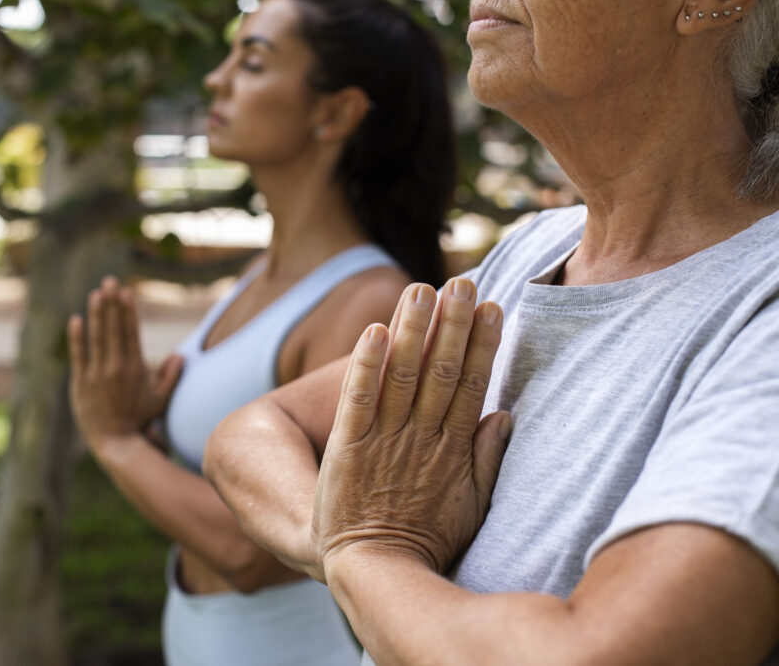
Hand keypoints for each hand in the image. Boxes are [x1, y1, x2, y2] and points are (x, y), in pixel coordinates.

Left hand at [67, 276, 182, 457]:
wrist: (115, 441)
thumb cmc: (139, 418)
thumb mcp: (161, 399)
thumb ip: (171, 376)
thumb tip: (180, 356)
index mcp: (135, 368)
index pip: (131, 333)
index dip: (128, 311)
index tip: (126, 292)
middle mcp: (116, 368)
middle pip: (114, 329)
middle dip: (112, 304)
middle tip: (110, 281)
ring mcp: (96, 374)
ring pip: (96, 338)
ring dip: (96, 314)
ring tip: (96, 294)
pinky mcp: (80, 383)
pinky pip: (78, 355)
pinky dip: (77, 338)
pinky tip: (76, 320)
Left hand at [313, 278, 509, 581]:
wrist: (374, 570)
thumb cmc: (427, 538)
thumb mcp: (472, 506)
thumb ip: (489, 460)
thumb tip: (505, 414)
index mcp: (453, 450)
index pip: (471, 386)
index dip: (481, 345)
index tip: (492, 308)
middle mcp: (421, 439)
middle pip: (441, 372)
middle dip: (452, 325)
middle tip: (461, 282)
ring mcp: (384, 441)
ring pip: (402, 377)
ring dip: (413, 332)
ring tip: (421, 289)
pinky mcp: (347, 448)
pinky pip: (357, 400)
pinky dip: (366, 366)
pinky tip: (374, 332)